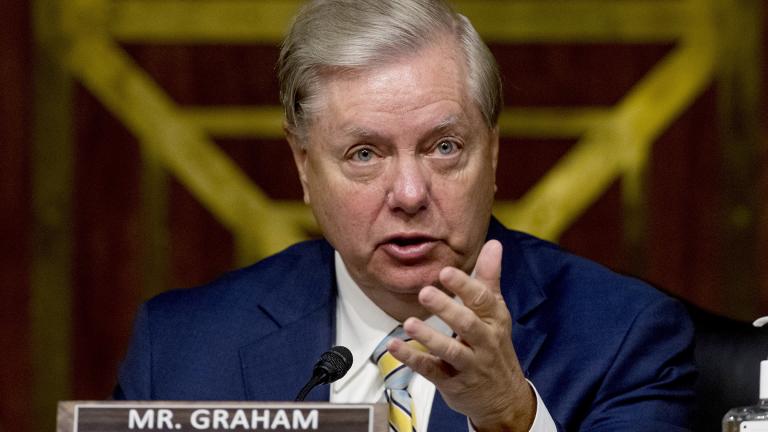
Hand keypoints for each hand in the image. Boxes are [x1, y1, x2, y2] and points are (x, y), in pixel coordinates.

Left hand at [387, 240, 534, 430]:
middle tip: (425, 292)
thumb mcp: (496, 311)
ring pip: (451, 350)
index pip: (482, 299)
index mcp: (494, 319)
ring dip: (429, 337)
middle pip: (467, 324)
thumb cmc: (494, 346)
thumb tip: (493, 243)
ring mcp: (469, 364)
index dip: (464, 285)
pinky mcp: (453, 382)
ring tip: (410, 324)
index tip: (445, 271)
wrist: (504, 397)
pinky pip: (432, 370)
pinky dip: (413, 359)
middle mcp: (484, 341)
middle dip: (446, 308)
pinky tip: (395, 347)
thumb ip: (489, 277)